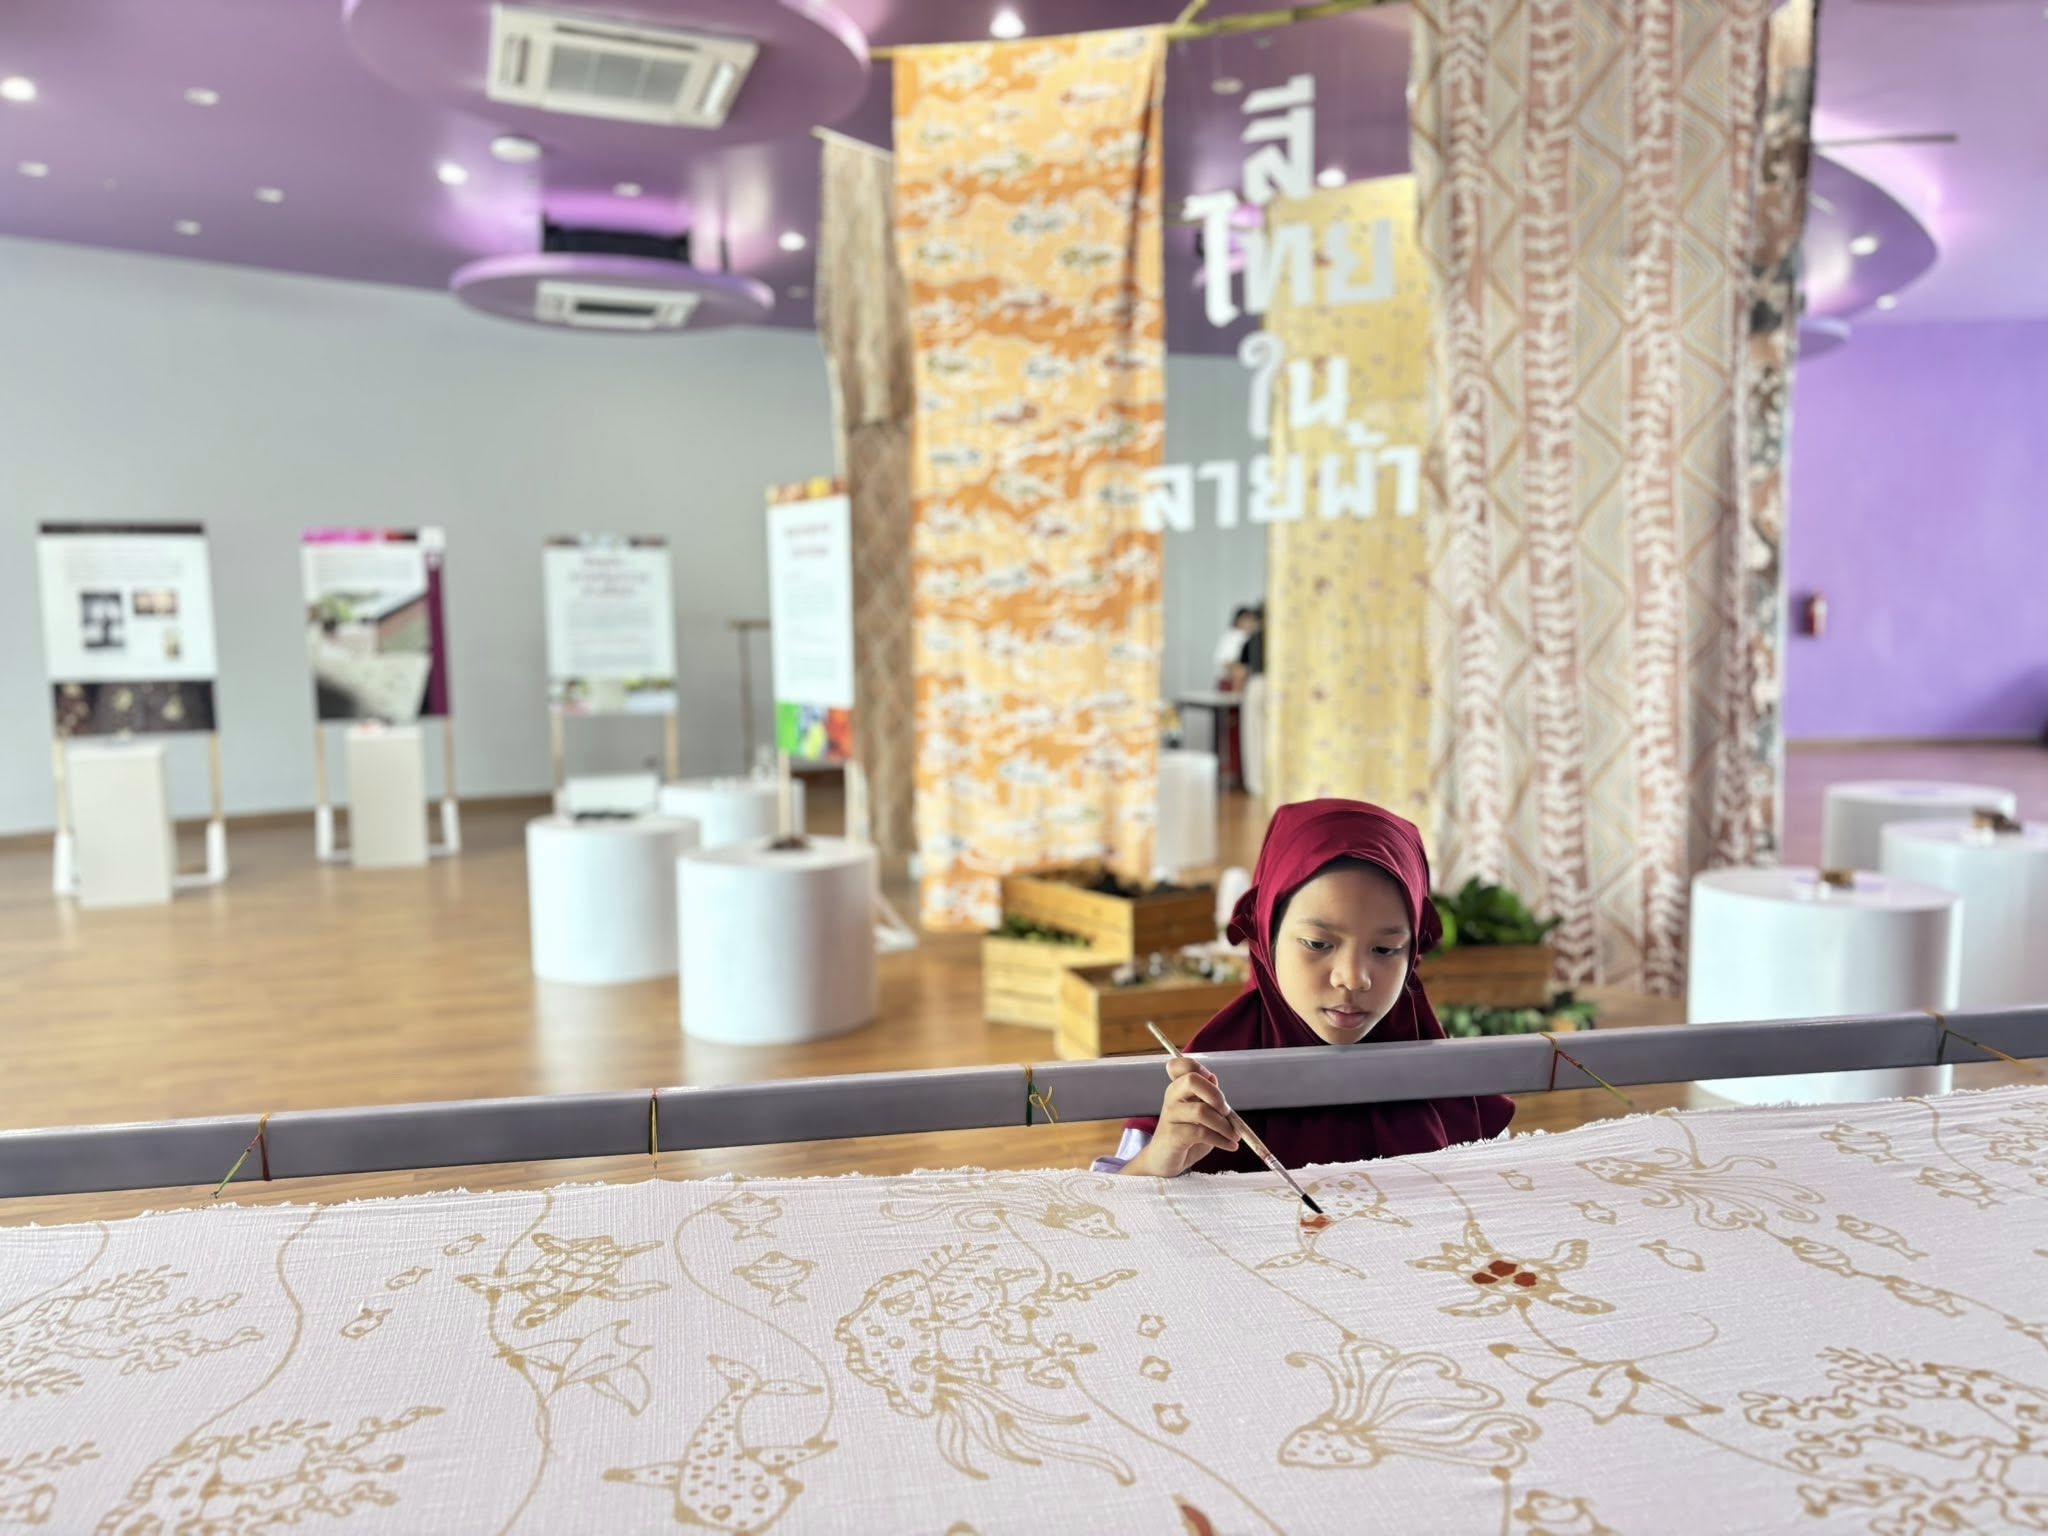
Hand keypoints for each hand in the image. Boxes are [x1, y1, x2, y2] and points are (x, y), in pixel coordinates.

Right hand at [1126, 1056, 1238, 1178]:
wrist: (1165, 1162)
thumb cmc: (1186, 1135)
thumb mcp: (1200, 1114)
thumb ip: (1207, 1097)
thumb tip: (1214, 1080)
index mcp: (1178, 1087)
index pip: (1180, 1065)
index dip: (1198, 1067)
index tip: (1212, 1081)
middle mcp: (1171, 1097)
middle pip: (1192, 1080)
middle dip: (1216, 1095)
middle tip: (1227, 1112)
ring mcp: (1169, 1115)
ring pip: (1201, 1111)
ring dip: (1224, 1125)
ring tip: (1234, 1135)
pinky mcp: (1172, 1135)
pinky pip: (1201, 1133)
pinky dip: (1221, 1140)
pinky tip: (1230, 1145)